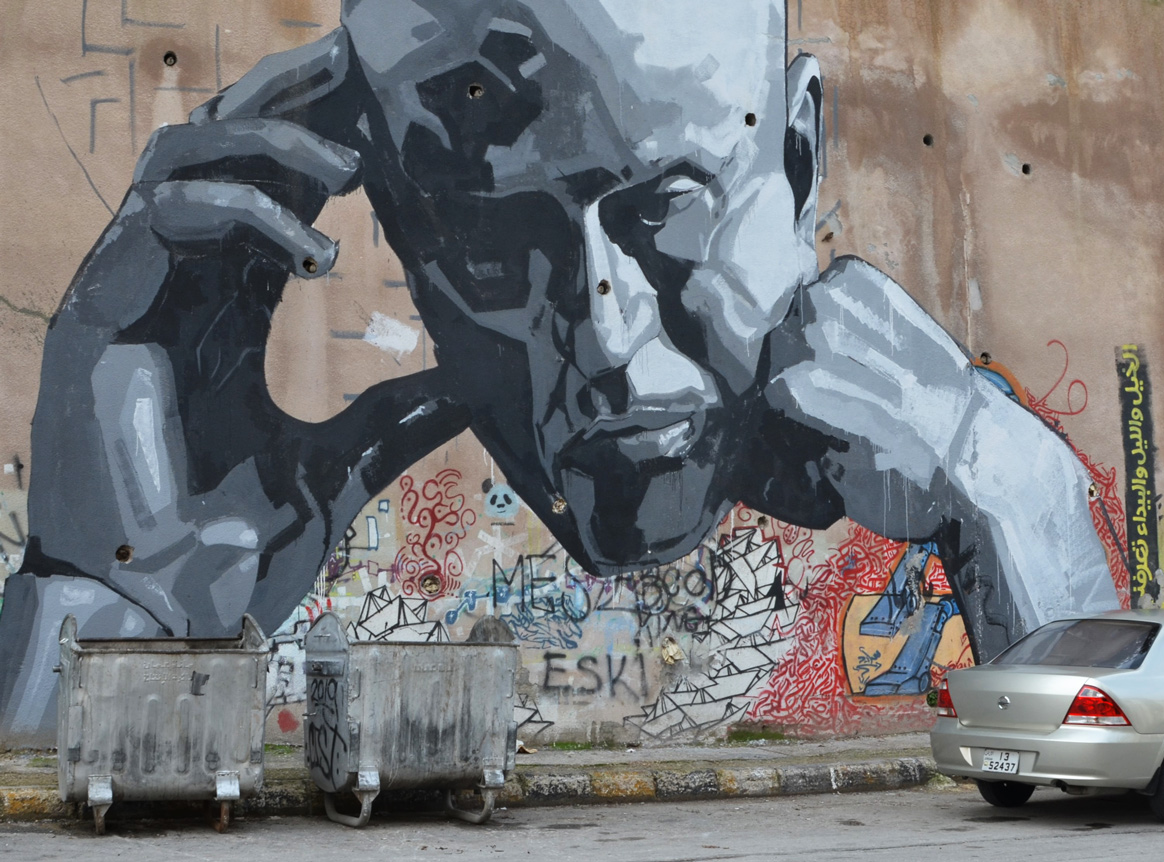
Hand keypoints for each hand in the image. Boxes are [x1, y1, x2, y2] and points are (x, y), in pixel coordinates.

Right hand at [18, 32, 468, 638]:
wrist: (161, 620)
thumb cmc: (232, 549)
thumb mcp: (336, 467)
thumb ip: (394, 417)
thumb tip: (470, 384)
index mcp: (225, 316)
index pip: (268, 199)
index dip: (325, 153)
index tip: (399, 135)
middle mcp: (178, 292)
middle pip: (219, 154)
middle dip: (292, 113)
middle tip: (367, 92)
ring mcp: (133, 299)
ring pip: (182, 160)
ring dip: (269, 145)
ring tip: (352, 167)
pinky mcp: (98, 318)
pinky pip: (162, 220)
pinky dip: (241, 213)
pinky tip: (313, 251)